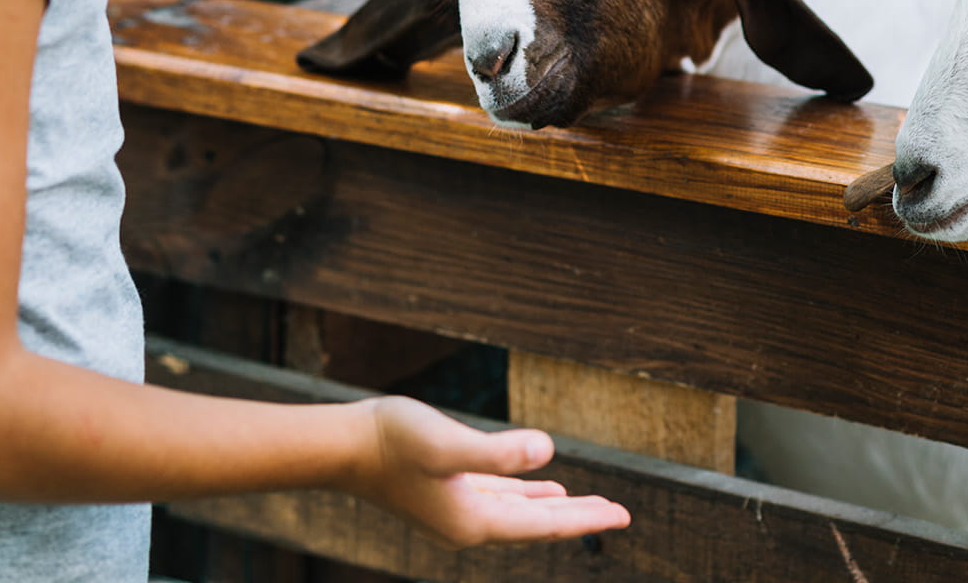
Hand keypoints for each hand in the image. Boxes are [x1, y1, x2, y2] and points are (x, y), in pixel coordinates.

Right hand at [345, 395, 630, 548]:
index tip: (624, 515)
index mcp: (474, 522)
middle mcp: (467, 525)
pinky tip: (538, 486)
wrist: (343, 447)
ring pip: (520, 512)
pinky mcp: (444, 493)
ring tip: (587, 505)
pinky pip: (498, 499)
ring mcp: (455, 511)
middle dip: (579, 517)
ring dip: (554, 508)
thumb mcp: (447, 443)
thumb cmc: (391, 441)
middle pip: (537, 524)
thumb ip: (497, 452)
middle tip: (620, 513)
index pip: (544, 526)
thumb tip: (545, 451)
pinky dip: (523, 495)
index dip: (586, 519)